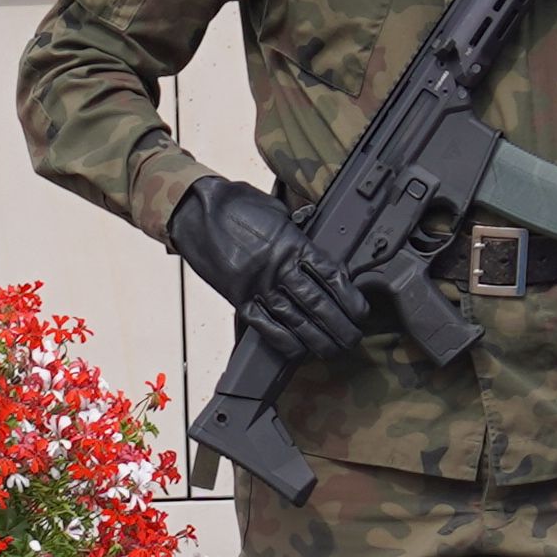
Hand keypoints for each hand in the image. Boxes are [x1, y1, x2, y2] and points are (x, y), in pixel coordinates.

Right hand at [166, 177, 368, 371]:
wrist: (195, 211)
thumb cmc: (237, 205)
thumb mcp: (278, 212)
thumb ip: (299, 232)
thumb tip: (316, 248)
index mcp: (293, 243)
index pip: (332, 276)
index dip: (351, 298)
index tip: (361, 312)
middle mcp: (278, 267)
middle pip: (318, 304)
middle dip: (340, 326)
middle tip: (352, 339)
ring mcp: (257, 285)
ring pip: (296, 320)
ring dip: (317, 339)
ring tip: (332, 350)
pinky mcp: (237, 297)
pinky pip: (264, 326)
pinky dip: (283, 341)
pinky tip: (298, 350)